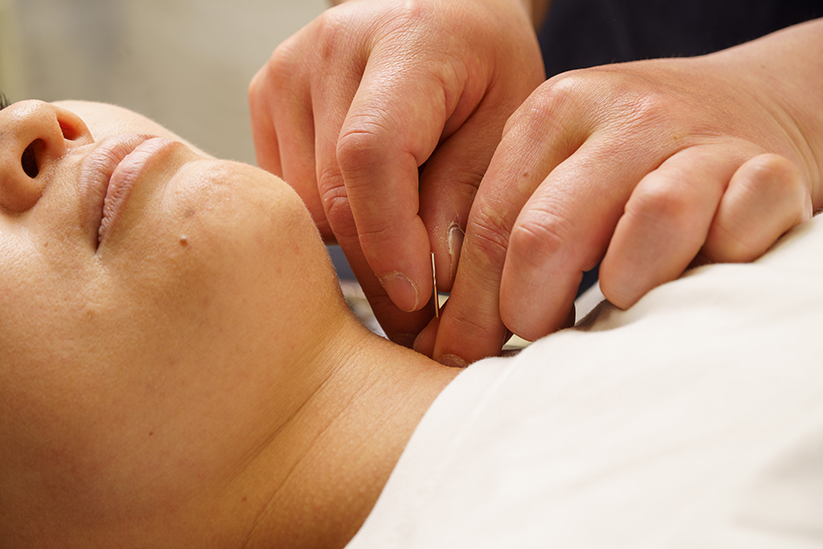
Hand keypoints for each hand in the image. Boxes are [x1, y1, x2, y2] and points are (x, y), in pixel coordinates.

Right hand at [249, 0, 544, 343]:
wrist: (446, 16)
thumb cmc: (486, 70)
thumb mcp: (510, 127)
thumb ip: (468, 199)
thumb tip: (429, 285)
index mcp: (408, 38)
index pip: (371, 153)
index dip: (388, 238)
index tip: (417, 298)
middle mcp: (333, 45)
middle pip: (334, 190)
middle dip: (377, 263)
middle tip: (418, 314)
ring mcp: (290, 67)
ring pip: (305, 201)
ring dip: (353, 240)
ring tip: (401, 238)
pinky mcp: (267, 93)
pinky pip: (286, 189)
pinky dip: (327, 215)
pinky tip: (366, 202)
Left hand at [420, 22, 822, 364]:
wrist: (734, 107)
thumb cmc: (623, 162)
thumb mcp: (552, 167)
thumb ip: (500, 228)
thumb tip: (444, 334)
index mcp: (553, 112)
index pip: (491, 224)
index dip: (468, 305)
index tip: (456, 354)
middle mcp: (623, 116)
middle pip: (547, 231)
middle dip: (525, 310)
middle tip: (530, 340)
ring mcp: (700, 138)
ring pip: (655, 216)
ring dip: (627, 283)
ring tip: (618, 302)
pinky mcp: (768, 167)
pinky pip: (743, 222)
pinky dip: (721, 259)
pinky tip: (702, 270)